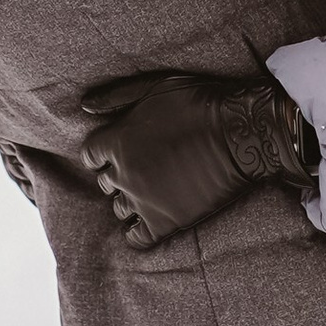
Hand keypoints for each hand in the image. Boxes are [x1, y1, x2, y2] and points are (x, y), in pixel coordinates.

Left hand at [82, 73, 316, 245]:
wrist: (241, 134)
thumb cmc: (200, 104)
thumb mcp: (154, 86)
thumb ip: (116, 96)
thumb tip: (85, 107)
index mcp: (116, 141)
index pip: (91, 156)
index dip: (104, 153)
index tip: (121, 151)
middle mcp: (123, 173)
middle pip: (105, 183)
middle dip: (118, 175)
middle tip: (145, 167)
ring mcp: (143, 200)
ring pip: (119, 208)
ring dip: (131, 199)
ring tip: (152, 190)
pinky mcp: (165, 222)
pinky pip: (137, 238)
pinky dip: (137, 232)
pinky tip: (149, 223)